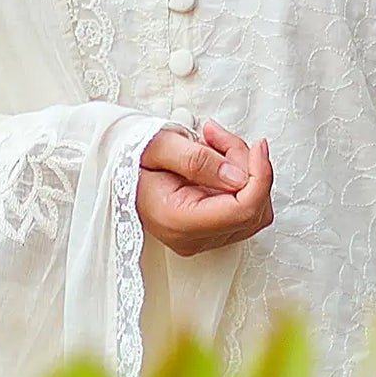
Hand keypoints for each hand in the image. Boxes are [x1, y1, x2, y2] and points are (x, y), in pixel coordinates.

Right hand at [137, 119, 272, 256]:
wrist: (115, 170)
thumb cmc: (131, 157)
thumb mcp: (159, 145)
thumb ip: (198, 159)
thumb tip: (239, 176)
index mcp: (178, 221)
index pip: (243, 211)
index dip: (260, 177)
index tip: (259, 145)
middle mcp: (192, 239)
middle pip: (253, 209)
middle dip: (248, 166)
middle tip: (217, 136)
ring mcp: (202, 239)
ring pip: (254, 209)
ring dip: (244, 169)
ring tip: (213, 143)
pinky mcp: (208, 232)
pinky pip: (243, 208)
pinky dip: (239, 178)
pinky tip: (216, 158)